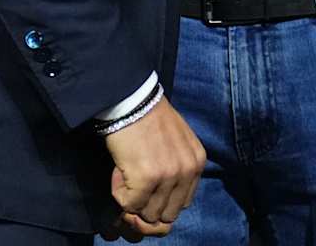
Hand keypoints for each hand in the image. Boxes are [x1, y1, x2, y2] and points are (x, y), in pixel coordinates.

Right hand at [103, 96, 205, 237]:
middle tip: (132, 188)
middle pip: (168, 215)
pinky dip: (118, 193)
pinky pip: (129, 205)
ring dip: (132, 199)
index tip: (147, 192)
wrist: (130, 99)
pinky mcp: (146, 179)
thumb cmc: (149, 118)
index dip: (161, 202)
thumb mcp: (178, 141)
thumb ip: (178, 168)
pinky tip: (118, 171)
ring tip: (126, 173)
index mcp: (197, 162)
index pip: (183, 204)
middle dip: (147, 207)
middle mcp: (187, 170)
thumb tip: (162, 205)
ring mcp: (168, 175)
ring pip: (148, 214)